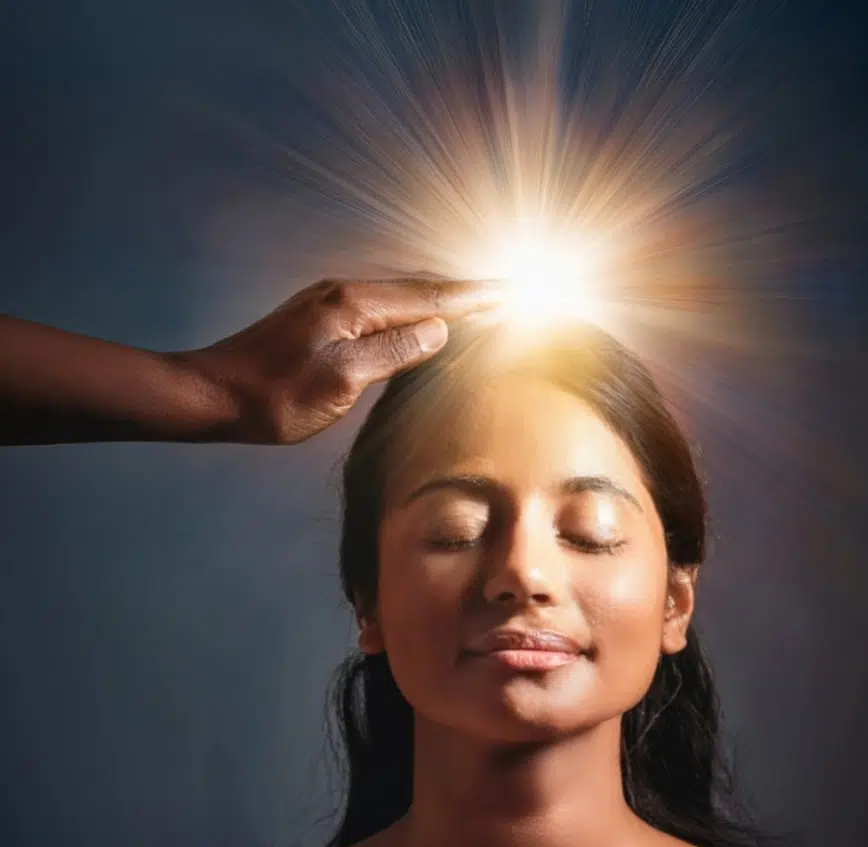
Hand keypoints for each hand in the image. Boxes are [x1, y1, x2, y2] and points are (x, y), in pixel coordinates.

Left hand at [182, 277, 498, 443]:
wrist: (211, 394)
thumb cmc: (273, 397)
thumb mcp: (340, 381)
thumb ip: (393, 352)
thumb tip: (439, 329)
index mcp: (354, 304)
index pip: (430, 297)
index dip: (476, 297)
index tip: (514, 291)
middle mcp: (343, 292)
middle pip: (418, 286)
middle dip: (465, 290)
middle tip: (507, 292)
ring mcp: (329, 301)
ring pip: (400, 293)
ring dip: (439, 297)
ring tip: (475, 302)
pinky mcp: (319, 316)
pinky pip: (381, 304)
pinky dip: (412, 307)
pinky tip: (418, 317)